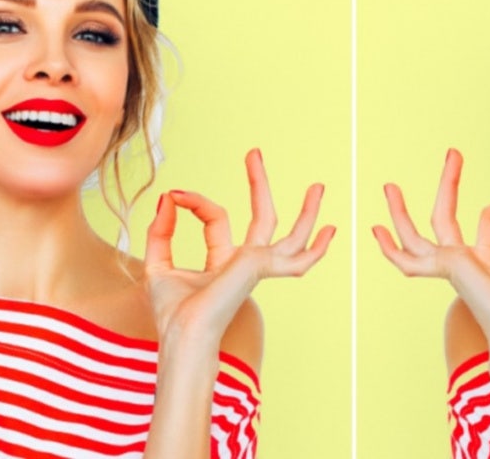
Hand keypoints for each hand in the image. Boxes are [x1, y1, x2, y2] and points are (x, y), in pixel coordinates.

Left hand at [144, 149, 335, 346]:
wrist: (184, 336)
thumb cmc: (174, 316)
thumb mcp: (159, 265)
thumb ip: (162, 232)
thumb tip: (167, 198)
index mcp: (224, 262)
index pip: (217, 219)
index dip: (195, 203)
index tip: (175, 194)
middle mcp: (245, 265)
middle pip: (262, 219)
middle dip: (259, 184)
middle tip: (255, 153)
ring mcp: (257, 268)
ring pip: (290, 236)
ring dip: (306, 212)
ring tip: (318, 187)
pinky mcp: (261, 269)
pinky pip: (295, 258)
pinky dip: (314, 248)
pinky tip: (330, 232)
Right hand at [372, 149, 489, 340]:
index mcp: (483, 263)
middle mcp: (462, 264)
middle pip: (445, 219)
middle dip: (448, 184)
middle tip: (452, 153)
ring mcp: (450, 268)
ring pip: (416, 237)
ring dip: (401, 212)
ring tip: (389, 188)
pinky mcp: (446, 268)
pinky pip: (413, 257)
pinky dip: (393, 247)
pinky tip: (377, 232)